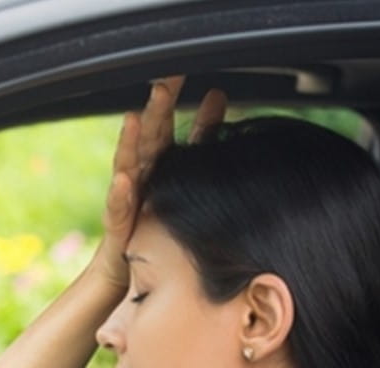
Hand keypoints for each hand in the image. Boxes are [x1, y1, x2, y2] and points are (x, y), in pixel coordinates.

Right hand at [91, 76, 227, 290]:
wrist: (129, 273)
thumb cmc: (163, 240)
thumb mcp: (195, 209)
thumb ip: (216, 186)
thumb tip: (261, 175)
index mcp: (170, 174)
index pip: (190, 139)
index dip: (203, 118)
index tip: (218, 94)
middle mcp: (148, 180)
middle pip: (155, 138)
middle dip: (159, 110)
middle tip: (166, 83)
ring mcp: (131, 200)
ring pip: (130, 164)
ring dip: (131, 141)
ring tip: (134, 119)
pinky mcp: (119, 226)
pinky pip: (118, 208)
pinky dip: (120, 193)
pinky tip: (124, 180)